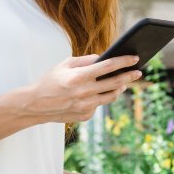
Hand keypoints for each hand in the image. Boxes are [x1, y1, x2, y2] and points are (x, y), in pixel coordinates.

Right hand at [22, 54, 142, 123]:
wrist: (35, 105)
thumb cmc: (50, 81)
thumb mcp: (64, 64)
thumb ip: (85, 60)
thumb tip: (103, 58)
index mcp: (79, 76)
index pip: (108, 66)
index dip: (124, 61)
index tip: (135, 58)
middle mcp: (84, 92)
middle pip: (114, 83)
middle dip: (129, 76)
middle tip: (138, 72)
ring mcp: (85, 106)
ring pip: (110, 96)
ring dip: (119, 88)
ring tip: (124, 83)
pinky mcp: (84, 116)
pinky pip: (99, 105)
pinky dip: (101, 98)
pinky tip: (101, 93)